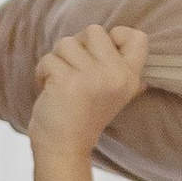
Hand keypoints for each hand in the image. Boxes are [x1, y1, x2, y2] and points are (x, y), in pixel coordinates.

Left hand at [29, 24, 149, 156]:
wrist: (65, 149)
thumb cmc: (84, 119)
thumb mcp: (116, 95)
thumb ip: (123, 70)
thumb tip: (133, 40)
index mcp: (130, 77)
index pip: (138, 37)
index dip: (116, 35)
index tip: (100, 53)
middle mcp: (115, 75)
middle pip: (94, 31)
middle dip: (77, 46)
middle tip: (73, 70)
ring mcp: (92, 77)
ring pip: (67, 42)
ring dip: (57, 60)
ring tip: (61, 82)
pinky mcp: (67, 81)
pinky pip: (48, 59)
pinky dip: (43, 72)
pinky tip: (49, 90)